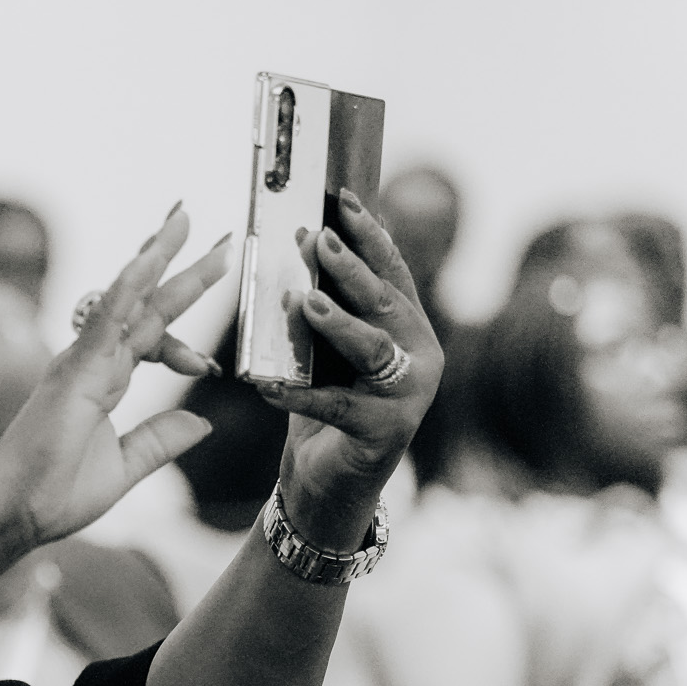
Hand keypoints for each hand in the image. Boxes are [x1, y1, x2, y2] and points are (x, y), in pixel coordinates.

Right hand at [0, 206, 230, 550]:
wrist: (15, 510)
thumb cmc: (53, 493)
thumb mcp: (124, 467)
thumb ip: (160, 440)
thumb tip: (202, 421)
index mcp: (104, 383)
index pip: (150, 342)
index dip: (183, 341)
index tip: (211, 361)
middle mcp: (94, 362)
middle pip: (145, 305)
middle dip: (181, 269)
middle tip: (216, 236)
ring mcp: (83, 361)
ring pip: (128, 297)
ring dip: (158, 256)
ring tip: (185, 218)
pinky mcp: (74, 369)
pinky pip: (105, 317)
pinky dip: (128, 286)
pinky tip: (150, 258)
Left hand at [256, 189, 444, 551]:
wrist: (328, 485)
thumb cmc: (325, 410)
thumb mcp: (327, 354)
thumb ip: (327, 311)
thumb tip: (300, 251)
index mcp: (410, 328)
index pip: (391, 271)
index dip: (369, 235)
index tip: (342, 200)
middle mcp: (420, 357)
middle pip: (383, 302)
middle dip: (349, 269)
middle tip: (316, 241)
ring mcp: (408, 397)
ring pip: (371, 349)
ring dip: (336, 323)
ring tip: (304, 302)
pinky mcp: (384, 433)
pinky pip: (334, 406)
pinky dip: (297, 395)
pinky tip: (266, 386)